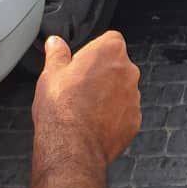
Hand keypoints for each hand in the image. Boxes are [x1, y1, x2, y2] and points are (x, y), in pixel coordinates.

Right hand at [32, 31, 140, 166]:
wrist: (72, 147)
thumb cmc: (61, 108)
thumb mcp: (51, 73)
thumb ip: (57, 53)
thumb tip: (55, 42)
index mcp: (110, 51)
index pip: (109, 39)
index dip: (93, 51)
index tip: (80, 63)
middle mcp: (128, 70)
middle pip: (117, 65)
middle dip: (102, 73)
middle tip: (79, 88)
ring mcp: (134, 96)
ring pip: (121, 89)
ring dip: (108, 95)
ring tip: (84, 109)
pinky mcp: (135, 120)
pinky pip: (124, 112)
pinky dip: (113, 116)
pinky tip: (93, 124)